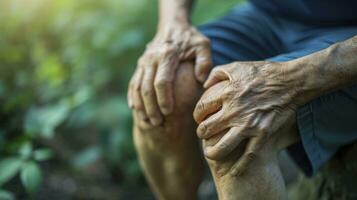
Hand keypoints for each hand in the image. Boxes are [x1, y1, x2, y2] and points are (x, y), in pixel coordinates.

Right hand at [128, 23, 211, 126]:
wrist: (173, 26)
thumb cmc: (191, 39)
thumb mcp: (203, 46)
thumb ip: (205, 62)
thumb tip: (202, 80)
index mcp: (167, 54)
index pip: (162, 81)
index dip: (164, 98)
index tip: (168, 112)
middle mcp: (151, 58)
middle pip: (146, 87)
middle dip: (150, 107)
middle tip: (157, 123)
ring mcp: (143, 62)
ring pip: (137, 87)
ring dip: (140, 105)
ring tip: (147, 122)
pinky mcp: (140, 65)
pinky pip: (133, 83)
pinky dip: (132, 97)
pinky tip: (136, 110)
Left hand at [193, 61, 300, 175]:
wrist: (291, 82)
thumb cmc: (263, 72)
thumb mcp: (237, 66)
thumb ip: (216, 73)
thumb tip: (204, 84)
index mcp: (226, 94)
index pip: (201, 109)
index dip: (196, 115)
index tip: (199, 117)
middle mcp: (234, 111)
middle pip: (206, 129)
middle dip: (201, 133)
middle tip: (203, 134)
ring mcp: (249, 125)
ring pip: (222, 147)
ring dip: (212, 152)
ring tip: (210, 152)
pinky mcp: (263, 135)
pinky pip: (248, 156)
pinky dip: (239, 167)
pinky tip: (232, 172)